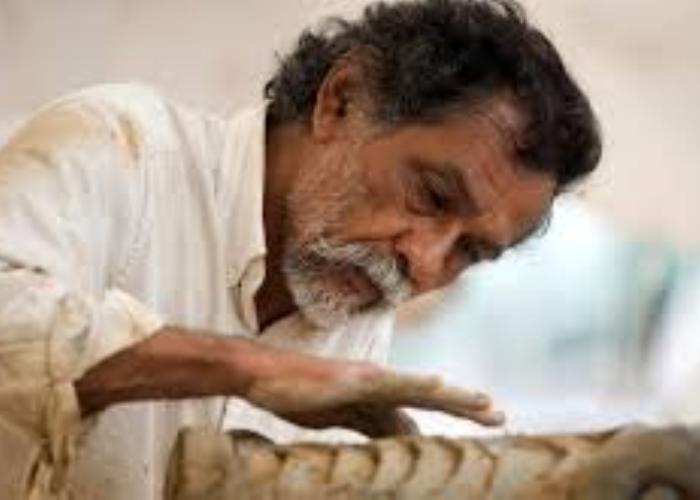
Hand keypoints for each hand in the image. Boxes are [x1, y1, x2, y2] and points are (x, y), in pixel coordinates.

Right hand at [239, 341, 503, 436]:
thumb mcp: (341, 418)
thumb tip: (401, 440)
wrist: (264, 375)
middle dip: (466, 406)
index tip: (481, 423)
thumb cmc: (298, 394)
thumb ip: (371, 425)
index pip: (423, 407)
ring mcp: (369, 380)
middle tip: (500, 416)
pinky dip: (419, 384)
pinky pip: (393, 384)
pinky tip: (441, 384)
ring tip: (486, 404)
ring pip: (422, 388)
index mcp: (376, 396)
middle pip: (432, 395)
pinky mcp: (356, 380)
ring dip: (456, 396)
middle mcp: (379, 383)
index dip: (454, 413)